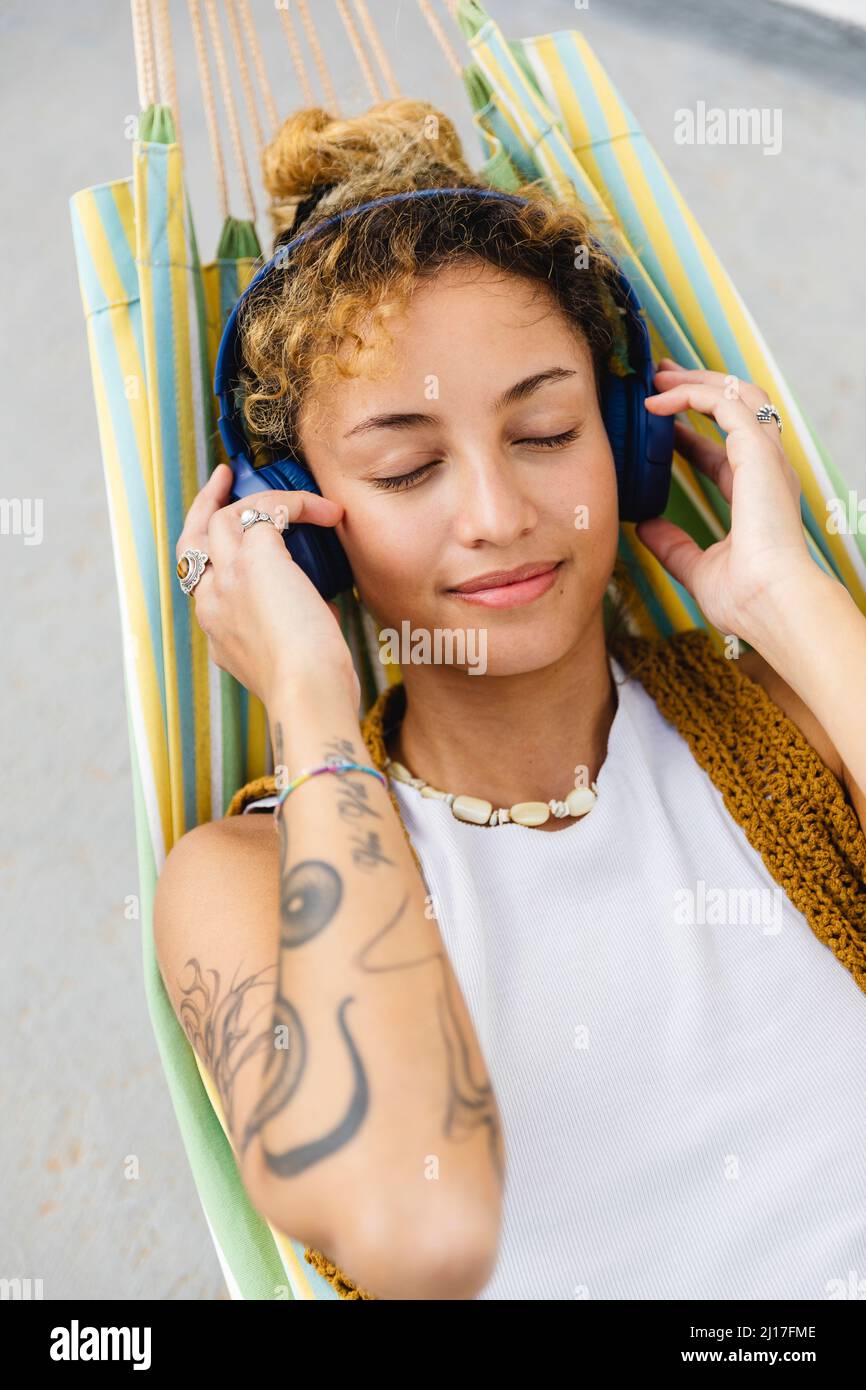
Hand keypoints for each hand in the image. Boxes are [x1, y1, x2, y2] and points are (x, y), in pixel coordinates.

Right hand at [175, 463, 359, 710]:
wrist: (306, 695)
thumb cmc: (309, 690)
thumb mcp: (288, 661)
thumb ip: (292, 632)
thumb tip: (320, 611)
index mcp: (216, 630)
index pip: (203, 582)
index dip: (217, 557)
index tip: (235, 543)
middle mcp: (211, 602)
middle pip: (192, 542)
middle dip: (203, 509)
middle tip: (220, 484)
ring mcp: (229, 578)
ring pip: (222, 520)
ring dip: (249, 494)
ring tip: (286, 488)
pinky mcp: (256, 559)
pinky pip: (269, 511)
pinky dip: (296, 504)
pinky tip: (326, 512)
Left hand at [636, 361, 814, 639]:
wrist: (771, 603)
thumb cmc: (747, 597)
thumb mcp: (698, 568)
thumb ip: (673, 545)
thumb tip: (644, 528)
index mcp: (758, 494)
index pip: (725, 447)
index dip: (691, 432)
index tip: (659, 421)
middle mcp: (767, 469)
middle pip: (737, 407)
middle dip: (698, 387)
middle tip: (659, 377)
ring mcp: (766, 458)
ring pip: (737, 394)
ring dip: (696, 380)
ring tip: (659, 376)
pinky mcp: (758, 452)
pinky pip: (724, 403)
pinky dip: (691, 394)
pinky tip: (659, 401)